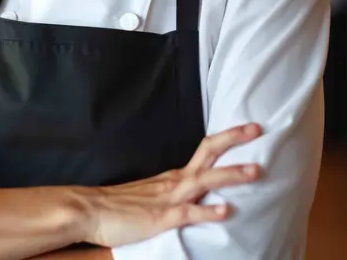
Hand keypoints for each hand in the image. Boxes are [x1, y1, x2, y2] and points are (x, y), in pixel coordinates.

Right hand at [79, 123, 263, 247]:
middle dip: (233, 142)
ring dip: (230, 176)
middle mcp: (174, 183)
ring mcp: (168, 199)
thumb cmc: (118, 205)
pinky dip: (208, 211)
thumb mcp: (150, 194)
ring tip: (254, 171)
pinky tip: (226, 211)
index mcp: (173, 177)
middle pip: (208, 155)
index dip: (228, 139)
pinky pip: (188, 213)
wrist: (88, 210)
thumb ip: (172, 193)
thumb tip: (192, 193)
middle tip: (257, 129)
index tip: (250, 129)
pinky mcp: (160, 217)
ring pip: (204, 182)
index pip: (205, 151)